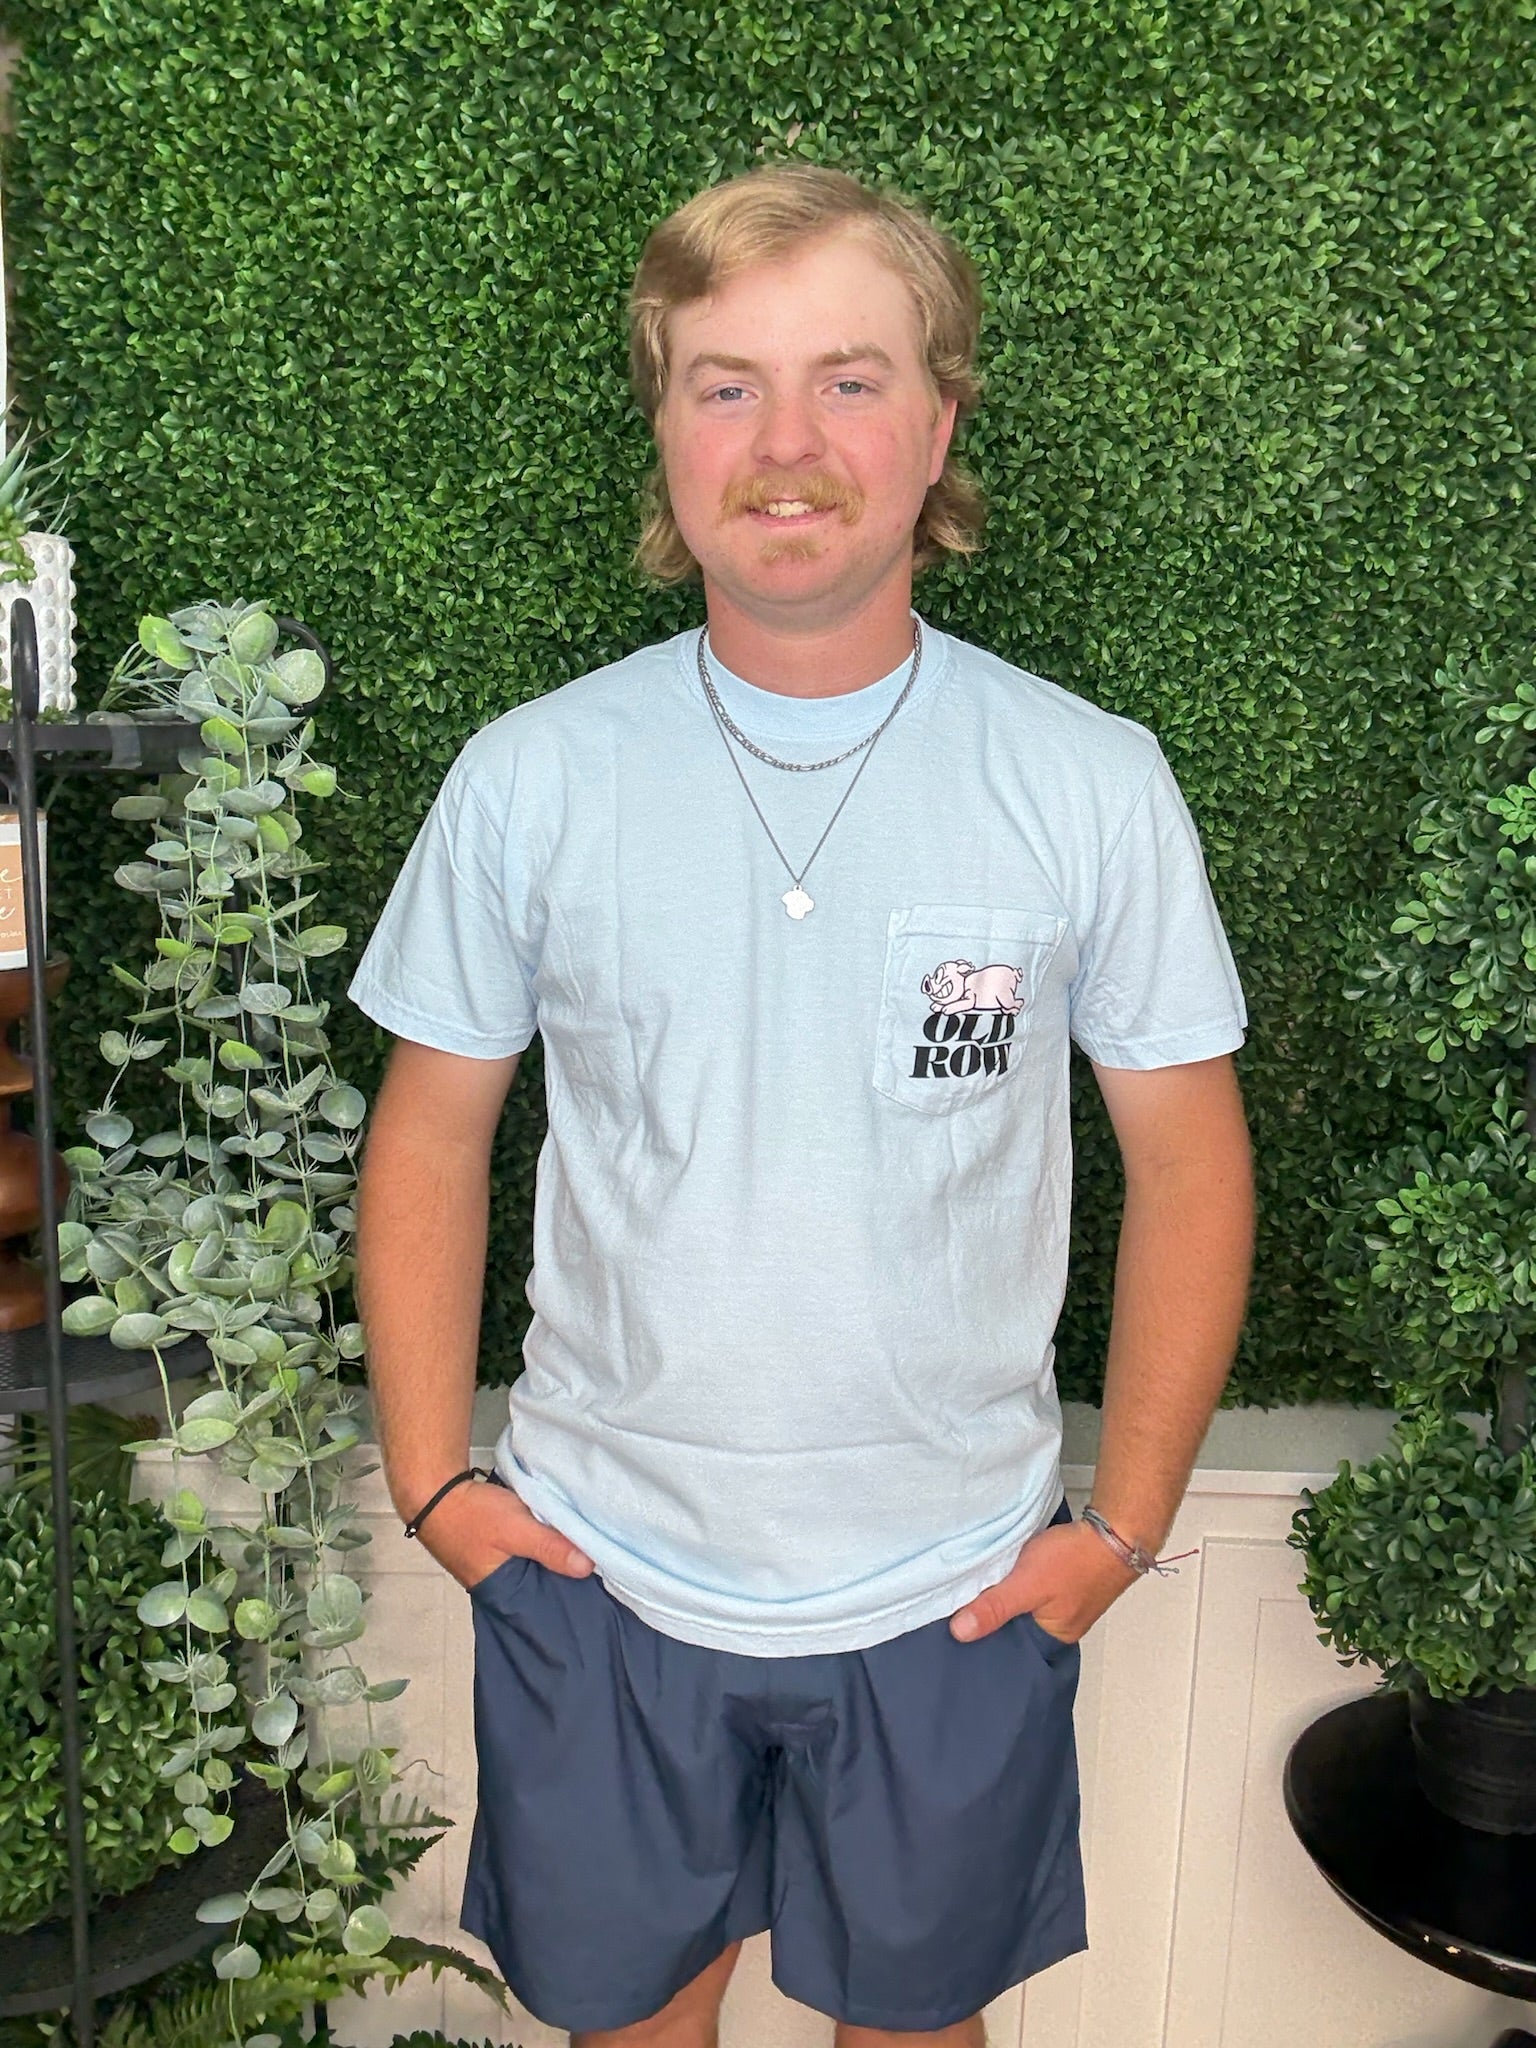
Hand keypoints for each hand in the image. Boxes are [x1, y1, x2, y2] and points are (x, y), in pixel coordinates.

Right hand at [408, 1477, 595, 1591]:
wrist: (435, 1492)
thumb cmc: (471, 1515)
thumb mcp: (516, 1529)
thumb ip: (550, 1547)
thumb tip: (588, 1567)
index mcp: (504, 1594)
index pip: (545, 1607)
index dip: (571, 1599)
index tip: (602, 1592)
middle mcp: (503, 1587)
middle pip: (543, 1588)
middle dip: (567, 1578)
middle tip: (603, 1570)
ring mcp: (500, 1568)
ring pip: (537, 1569)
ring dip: (556, 1559)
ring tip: (589, 1553)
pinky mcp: (500, 1549)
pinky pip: (529, 1553)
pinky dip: (544, 1545)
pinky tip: (562, 1537)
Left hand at [950, 1518, 1138, 1643]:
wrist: (1116, 1530)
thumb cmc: (1075, 1561)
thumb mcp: (1027, 1584)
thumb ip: (994, 1608)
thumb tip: (959, 1633)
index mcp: (1055, 1637)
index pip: (1011, 1644)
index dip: (986, 1633)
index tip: (956, 1622)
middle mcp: (1062, 1625)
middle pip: (1018, 1623)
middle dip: (995, 1610)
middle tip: (963, 1598)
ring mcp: (1067, 1602)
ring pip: (1026, 1602)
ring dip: (1009, 1591)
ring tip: (980, 1583)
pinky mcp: (1068, 1580)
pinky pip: (1037, 1586)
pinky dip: (1022, 1578)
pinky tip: (1007, 1569)